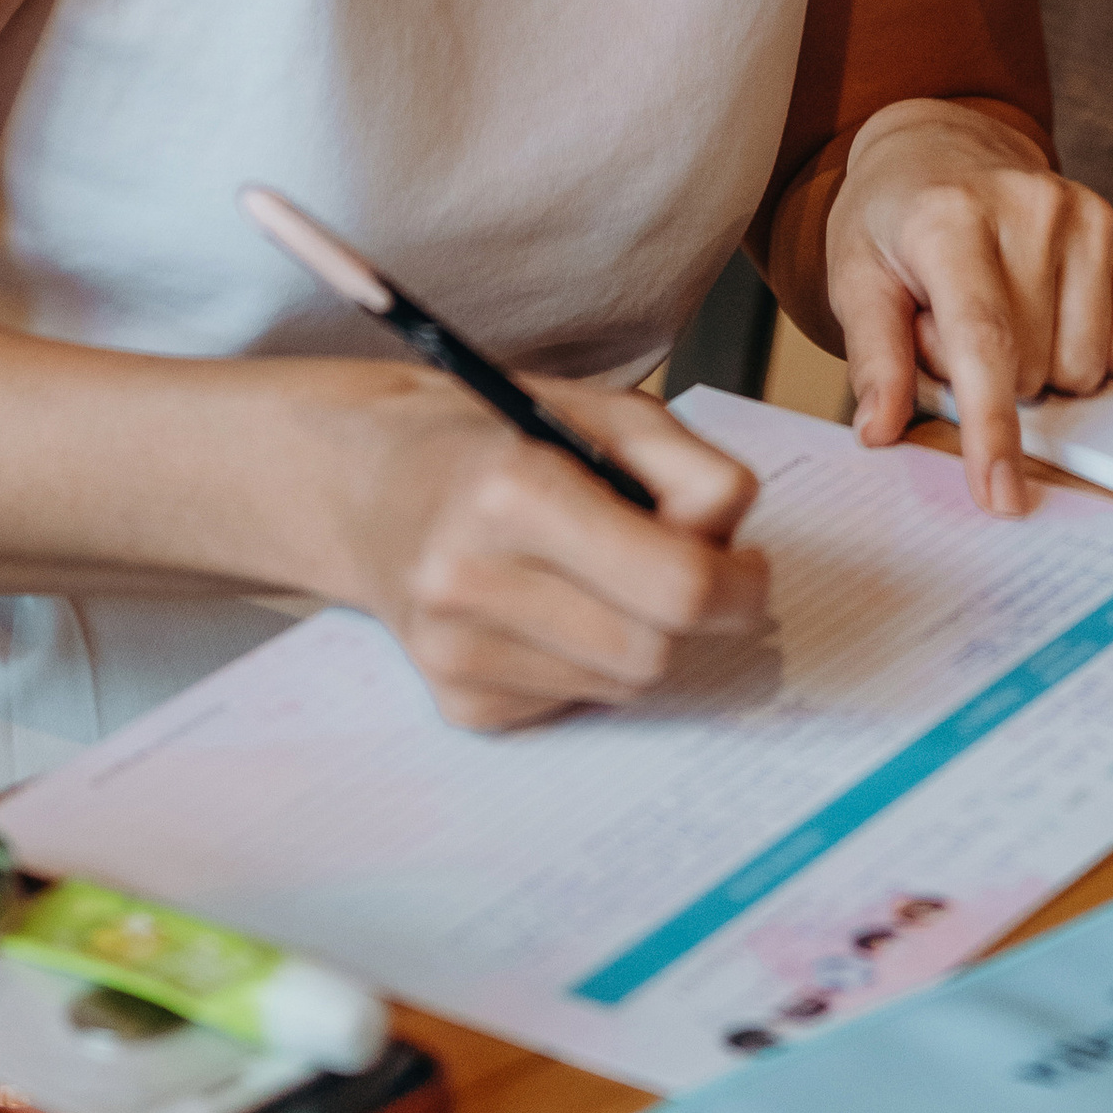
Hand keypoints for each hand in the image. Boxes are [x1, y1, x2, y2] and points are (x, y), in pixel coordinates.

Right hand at [294, 371, 768, 730]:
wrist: (364, 484)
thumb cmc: (497, 436)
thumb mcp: (600, 410)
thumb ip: (689, 468)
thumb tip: (732, 547)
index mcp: (514, 491)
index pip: (675, 585)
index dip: (738, 583)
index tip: (748, 563)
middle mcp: (473, 581)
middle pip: (655, 650)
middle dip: (700, 617)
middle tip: (696, 570)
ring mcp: (456, 655)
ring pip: (625, 685)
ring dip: (646, 637)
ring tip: (610, 577)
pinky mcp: (457, 703)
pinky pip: (578, 703)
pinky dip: (593, 661)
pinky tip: (556, 609)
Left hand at [824, 101, 1112, 516]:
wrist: (940, 146)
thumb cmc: (893, 222)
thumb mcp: (855, 277)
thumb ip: (873, 355)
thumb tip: (880, 430)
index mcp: (949, 218)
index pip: (982, 341)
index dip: (991, 427)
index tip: (1000, 495)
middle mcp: (1028, 207)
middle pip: (1033, 371)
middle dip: (991, 381)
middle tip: (953, 329)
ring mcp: (1086, 215)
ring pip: (1086, 369)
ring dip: (1041, 369)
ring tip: (1001, 314)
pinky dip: (1094, 353)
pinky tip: (1052, 312)